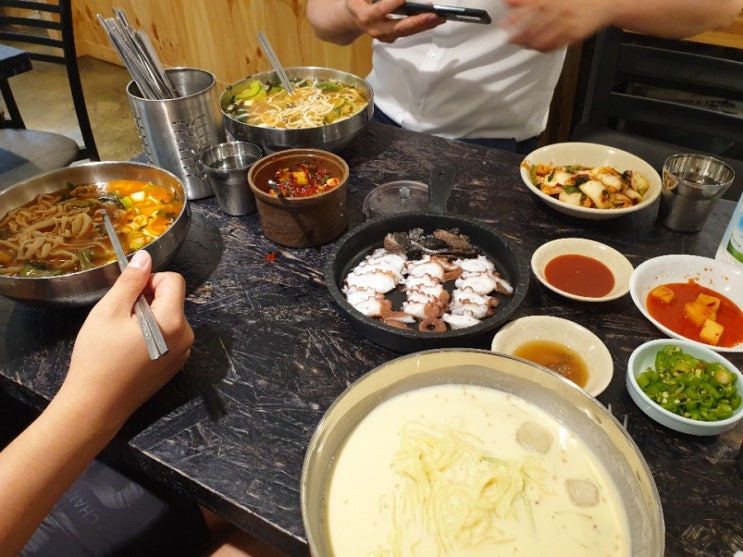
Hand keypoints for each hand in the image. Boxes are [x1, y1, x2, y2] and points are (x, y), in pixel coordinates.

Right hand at [60, 250, 193, 431]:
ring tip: (124, 336)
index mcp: (174, 321)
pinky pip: (169, 336)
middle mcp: (186, 337)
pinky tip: (130, 350)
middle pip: (173, 299)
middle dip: (148, 300)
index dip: (149, 281)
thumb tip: (145, 257)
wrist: (96, 405)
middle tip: (121, 318)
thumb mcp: (109, 311)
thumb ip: (131, 281)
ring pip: (169, 317)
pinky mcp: (175, 365)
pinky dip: (152, 334)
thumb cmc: (98, 358)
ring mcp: (183, 353)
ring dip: (149, 317)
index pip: (174, 280)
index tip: (128, 296)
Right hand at [345, 0, 444, 41]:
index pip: (380, 10)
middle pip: (398, 27)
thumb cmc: (359, 1)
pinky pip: (409, 32)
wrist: (352, 18)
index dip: (392, 4)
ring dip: (424, 25)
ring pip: (407, 31)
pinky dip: (422, 26)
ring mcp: (384, 36)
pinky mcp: (392, 37)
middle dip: (417, 21)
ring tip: (440, 17)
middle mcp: (375, 29)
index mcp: (365, 15)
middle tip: (433, 14)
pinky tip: (435, 20)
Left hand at [500, 0, 609, 50]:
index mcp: (553, 0)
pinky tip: (536, 47)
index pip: (531, 8)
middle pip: (534, 26)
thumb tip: (509, 1)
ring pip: (542, 38)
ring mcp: (567, 24)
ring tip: (520, 44)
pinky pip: (554, 45)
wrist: (604, 3)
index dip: (515, 16)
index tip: (503, 22)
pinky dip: (543, 48)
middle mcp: (560, 11)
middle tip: (509, 39)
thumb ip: (530, 0)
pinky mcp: (573, 35)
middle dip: (518, 35)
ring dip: (528, 43)